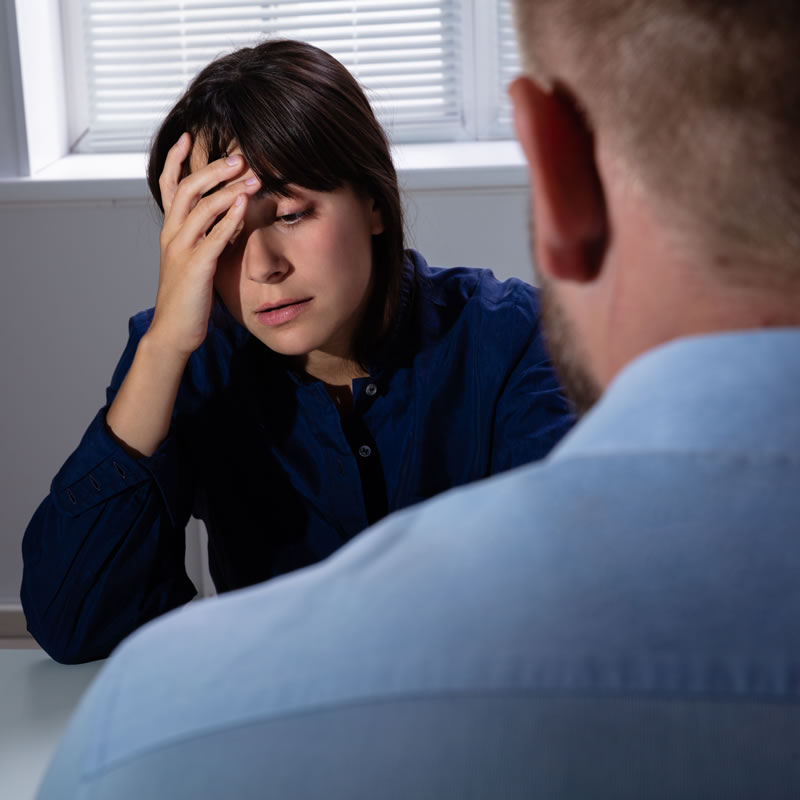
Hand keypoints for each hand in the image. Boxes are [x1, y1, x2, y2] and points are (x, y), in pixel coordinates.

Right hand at [147, 132, 260, 356]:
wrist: (173, 331)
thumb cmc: (188, 297)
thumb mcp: (196, 260)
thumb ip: (209, 236)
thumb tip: (231, 217)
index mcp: (171, 231)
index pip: (168, 185)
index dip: (176, 159)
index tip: (189, 136)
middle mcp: (172, 235)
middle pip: (187, 188)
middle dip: (213, 168)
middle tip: (238, 155)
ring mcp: (182, 250)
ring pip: (201, 207)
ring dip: (228, 189)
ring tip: (252, 176)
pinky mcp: (196, 268)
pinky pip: (213, 236)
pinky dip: (229, 218)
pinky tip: (244, 205)